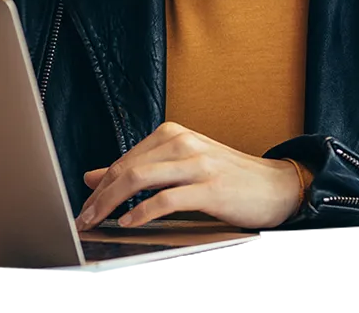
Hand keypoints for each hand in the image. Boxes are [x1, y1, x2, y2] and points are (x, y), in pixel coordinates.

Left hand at [74, 121, 302, 230]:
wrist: (275, 185)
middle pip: (128, 168)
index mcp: (172, 134)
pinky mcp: (210, 187)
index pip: (125, 159)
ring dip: (113, 203)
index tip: (84, 206)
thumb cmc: (226, 177)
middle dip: (100, 196)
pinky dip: (143, 212)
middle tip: (83, 218)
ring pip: (141, 179)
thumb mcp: (179, 166)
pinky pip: (167, 199)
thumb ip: (139, 169)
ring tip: (99, 222)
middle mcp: (182, 142)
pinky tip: (130, 222)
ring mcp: (197, 163)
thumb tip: (93, 177)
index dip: (100, 185)